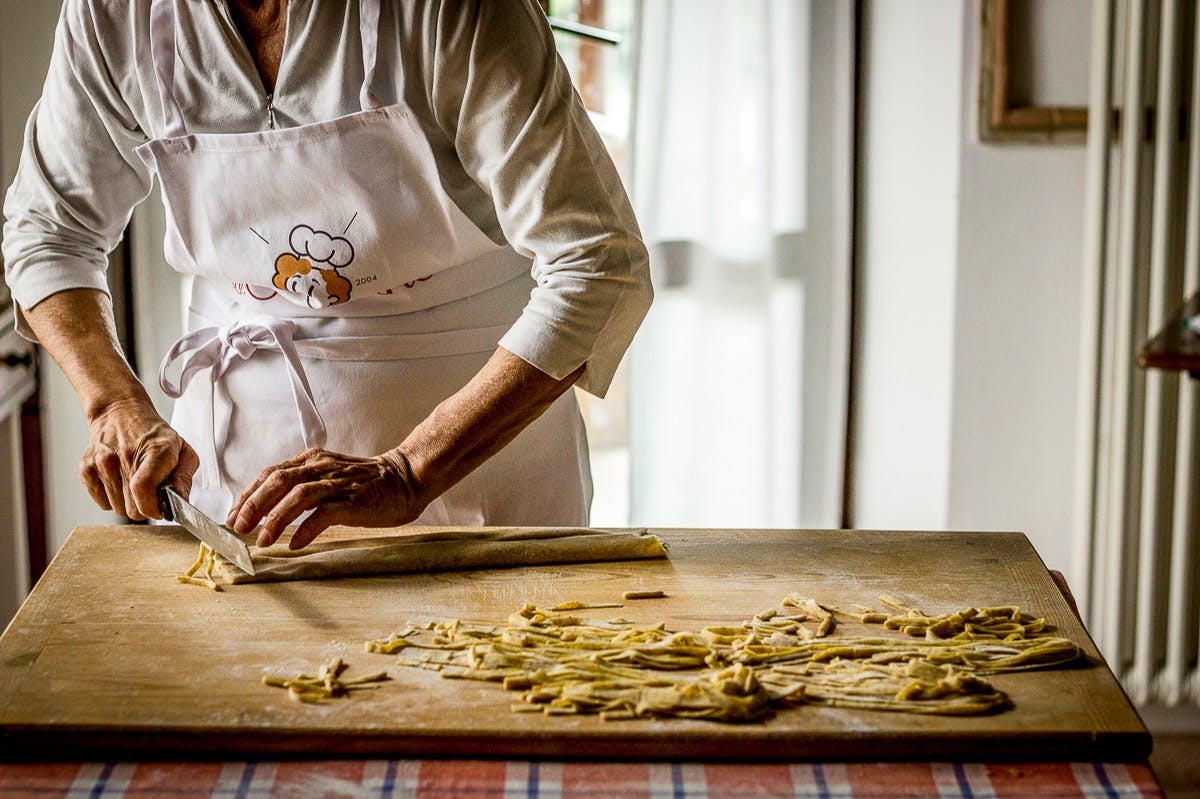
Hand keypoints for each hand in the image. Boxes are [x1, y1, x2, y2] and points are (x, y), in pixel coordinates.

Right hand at [81, 397, 198, 520]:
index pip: (143, 489)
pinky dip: (112, 499)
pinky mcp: (86, 469)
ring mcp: (102, 462)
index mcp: (155, 450)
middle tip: (150, 491)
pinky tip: (119, 480)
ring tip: (134, 482)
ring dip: (128, 502)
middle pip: (132, 509)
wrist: (120, 414)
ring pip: (117, 509)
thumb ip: (184, 478)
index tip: (160, 508)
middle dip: (144, 507)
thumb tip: (179, 502)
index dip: (152, 507)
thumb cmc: (153, 435)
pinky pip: (102, 503)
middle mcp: (125, 455)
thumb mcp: (182, 450)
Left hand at [227, 448, 421, 549]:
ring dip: (275, 518)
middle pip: (278, 480)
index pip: (270, 473)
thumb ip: (302, 487)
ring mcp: (338, 483)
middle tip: (238, 528)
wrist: (406, 478)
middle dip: (253, 505)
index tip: (232, 516)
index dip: (247, 495)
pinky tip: (295, 544)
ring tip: (262, 539)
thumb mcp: (328, 478)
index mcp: (312, 460)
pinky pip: (325, 513)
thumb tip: (268, 511)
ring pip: (297, 495)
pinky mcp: (355, 500)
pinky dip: (306, 529)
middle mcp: (321, 467)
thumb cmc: (365, 484)